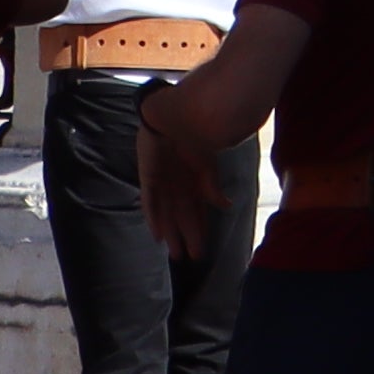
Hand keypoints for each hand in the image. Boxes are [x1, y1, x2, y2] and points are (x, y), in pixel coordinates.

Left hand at [138, 88, 216, 256]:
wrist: (177, 116)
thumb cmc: (195, 137)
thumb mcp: (208, 165)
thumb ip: (213, 187)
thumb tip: (226, 207)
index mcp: (192, 181)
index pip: (196, 211)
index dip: (199, 229)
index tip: (202, 250)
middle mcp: (177, 185)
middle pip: (181, 216)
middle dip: (185, 236)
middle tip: (188, 257)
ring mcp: (162, 182)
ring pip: (166, 214)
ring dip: (170, 232)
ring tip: (175, 252)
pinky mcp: (148, 177)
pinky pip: (150, 202)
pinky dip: (154, 218)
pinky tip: (157, 235)